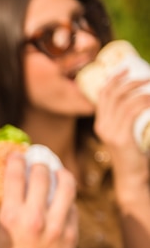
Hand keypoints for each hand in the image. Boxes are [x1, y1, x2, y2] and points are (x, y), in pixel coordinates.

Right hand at [0, 153, 77, 247]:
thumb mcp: (0, 233)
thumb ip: (8, 209)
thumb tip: (12, 185)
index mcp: (10, 217)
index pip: (15, 176)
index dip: (16, 159)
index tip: (17, 153)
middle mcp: (34, 219)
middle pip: (42, 175)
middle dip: (40, 164)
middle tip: (39, 162)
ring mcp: (57, 227)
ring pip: (66, 186)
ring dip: (61, 174)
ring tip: (58, 172)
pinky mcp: (72, 236)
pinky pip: (73, 207)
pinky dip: (68, 199)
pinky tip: (63, 199)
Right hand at [94, 73, 149, 194]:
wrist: (131, 178)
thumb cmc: (133, 156)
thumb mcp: (126, 134)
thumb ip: (126, 119)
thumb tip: (138, 101)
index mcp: (101, 124)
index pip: (103, 95)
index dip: (113, 79)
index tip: (125, 69)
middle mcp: (102, 126)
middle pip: (112, 95)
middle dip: (129, 82)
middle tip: (146, 77)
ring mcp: (110, 132)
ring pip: (123, 101)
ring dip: (141, 90)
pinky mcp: (121, 137)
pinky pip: (132, 111)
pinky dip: (145, 102)